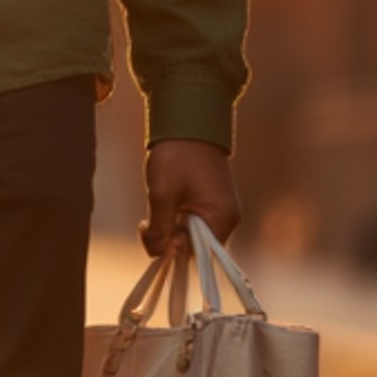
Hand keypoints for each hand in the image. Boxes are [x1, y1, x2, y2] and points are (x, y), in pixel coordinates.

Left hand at [142, 138, 239, 255]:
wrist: (189, 122)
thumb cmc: (177, 156)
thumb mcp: (161, 194)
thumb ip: (160, 229)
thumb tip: (157, 253)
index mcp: (221, 219)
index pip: (196, 254)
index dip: (171, 249)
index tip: (152, 229)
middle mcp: (228, 218)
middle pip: (195, 247)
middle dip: (169, 237)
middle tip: (148, 220)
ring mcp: (223, 209)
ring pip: (192, 234)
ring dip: (172, 225)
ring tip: (159, 203)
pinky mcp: (215, 201)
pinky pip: (195, 221)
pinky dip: (178, 217)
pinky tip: (167, 200)